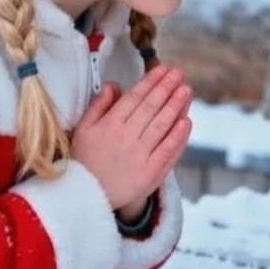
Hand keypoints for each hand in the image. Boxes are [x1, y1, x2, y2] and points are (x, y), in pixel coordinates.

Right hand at [70, 65, 191, 211]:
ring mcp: (139, 156)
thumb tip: (114, 85)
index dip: (151, 82)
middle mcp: (125, 138)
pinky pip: (167, 151)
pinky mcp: (150, 174)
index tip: (163, 70)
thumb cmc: (84, 161)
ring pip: (161, 126)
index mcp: (108, 125)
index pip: (134, 98)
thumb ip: (98, 106)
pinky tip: (186, 121)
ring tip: (186, 91)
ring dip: (176, 106)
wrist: (84, 198)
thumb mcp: (82, 130)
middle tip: (179, 75)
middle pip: (151, 108)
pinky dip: (178, 136)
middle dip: (166, 88)